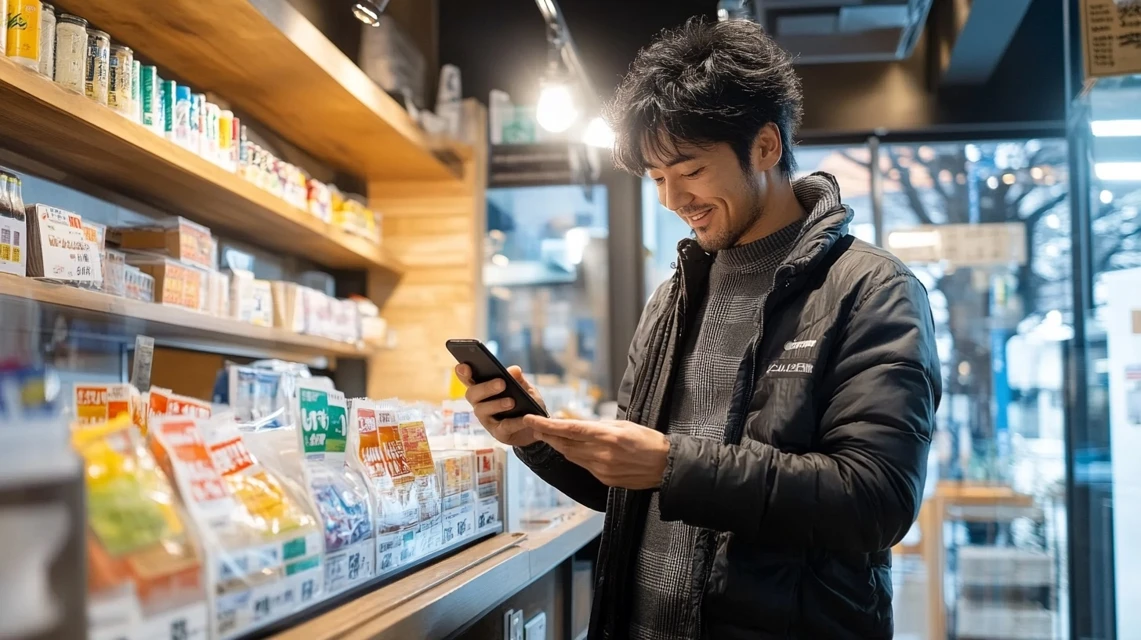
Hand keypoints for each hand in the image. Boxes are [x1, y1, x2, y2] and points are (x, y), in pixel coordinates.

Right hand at [455, 364, 546, 447]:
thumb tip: (514, 370)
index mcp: (484, 389)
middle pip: (472, 394)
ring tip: (511, 402)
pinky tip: (523, 418)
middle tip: (501, 383)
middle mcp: (480, 404)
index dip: (463, 372)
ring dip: (496, 404)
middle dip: (485, 388)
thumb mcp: (526, 389)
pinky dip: (514, 422)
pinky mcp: (498, 433)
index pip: (468, 379)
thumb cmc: (526, 405)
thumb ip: (519, 379)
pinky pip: (503, 427)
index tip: (464, 366)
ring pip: (482, 410)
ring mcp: (487, 420)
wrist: (538, 428)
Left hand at [523, 416, 669, 489]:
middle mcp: (601, 454)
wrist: (665, 466)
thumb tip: (578, 425)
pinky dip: (576, 456)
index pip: (569, 429)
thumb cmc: (648, 441)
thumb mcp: (624, 425)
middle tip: (533, 426)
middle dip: (547, 435)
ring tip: (549, 435)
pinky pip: (584, 465)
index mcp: (608, 436)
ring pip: (571, 456)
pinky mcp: (604, 479)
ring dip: (559, 445)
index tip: (532, 419)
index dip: (547, 425)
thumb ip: (599, 426)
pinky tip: (574, 449)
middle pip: (565, 444)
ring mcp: (602, 469)